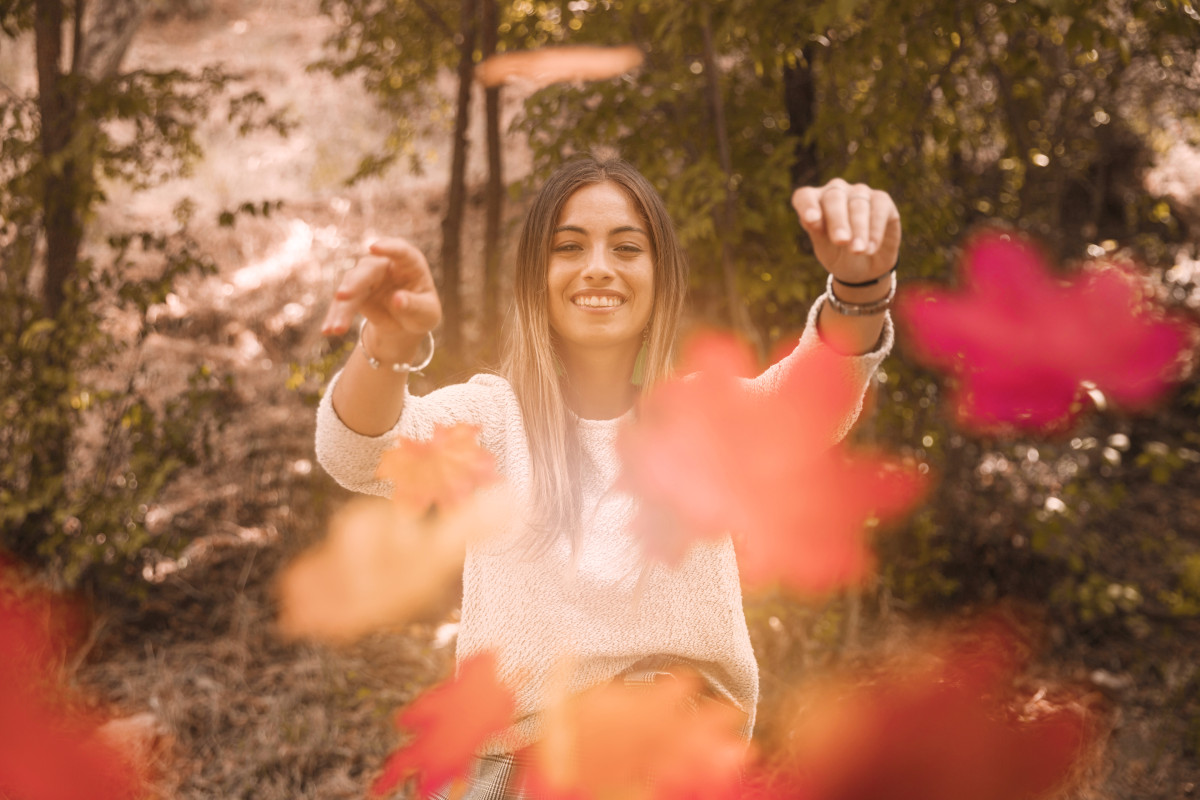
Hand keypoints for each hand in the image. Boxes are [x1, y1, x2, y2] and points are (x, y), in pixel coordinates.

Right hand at [320, 238, 441, 358]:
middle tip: (343, 295)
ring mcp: (367, 277)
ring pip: (350, 286)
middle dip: (354, 282)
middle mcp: (385, 265)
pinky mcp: (354, 292)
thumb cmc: (421, 312)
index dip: (388, 248)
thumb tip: (397, 300)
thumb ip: (413, 305)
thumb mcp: (426, 312)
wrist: (406, 324)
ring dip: (342, 306)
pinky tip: (329, 330)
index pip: (400, 251)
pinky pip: (342, 303)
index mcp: (409, 263)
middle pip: (367, 269)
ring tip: (337, 328)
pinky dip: (336, 316)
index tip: (373, 248)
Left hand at [791, 179, 900, 284]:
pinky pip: (879, 208)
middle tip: (841, 241)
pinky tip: (871, 248)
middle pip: (833, 198)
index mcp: (815, 202)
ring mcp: (859, 193)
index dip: (807, 206)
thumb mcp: (825, 250)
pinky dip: (875, 230)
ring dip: (858, 229)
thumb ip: (817, 234)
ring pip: (858, 204)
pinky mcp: (882, 200)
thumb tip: (812, 220)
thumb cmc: (839, 255)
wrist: (865, 268)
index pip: (804, 196)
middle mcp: (836, 191)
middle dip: (837, 220)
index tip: (811, 221)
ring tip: (857, 250)